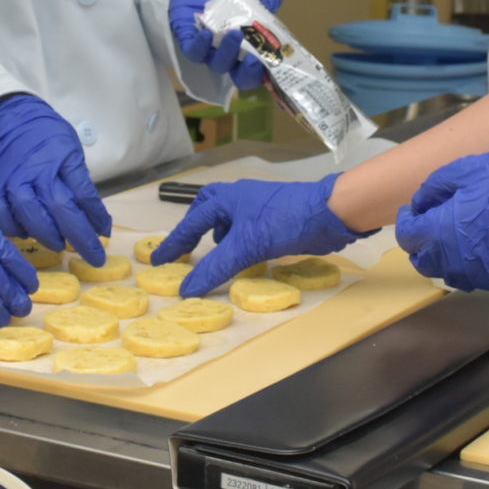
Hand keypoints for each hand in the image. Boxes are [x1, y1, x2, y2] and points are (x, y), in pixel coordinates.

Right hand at [0, 94, 112, 266]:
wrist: (6, 116)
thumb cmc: (44, 134)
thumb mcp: (70, 149)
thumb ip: (79, 182)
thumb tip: (95, 220)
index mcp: (60, 157)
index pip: (83, 195)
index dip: (96, 219)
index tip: (106, 235)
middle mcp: (35, 170)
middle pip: (61, 211)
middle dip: (80, 238)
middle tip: (93, 257)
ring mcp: (11, 180)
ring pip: (32, 218)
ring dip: (49, 237)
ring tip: (60, 244)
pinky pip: (3, 218)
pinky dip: (16, 231)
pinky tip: (27, 233)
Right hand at [157, 173, 365, 297]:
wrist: (329, 213)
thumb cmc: (285, 220)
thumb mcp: (246, 246)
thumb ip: (216, 267)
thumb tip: (188, 289)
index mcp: (227, 199)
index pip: (192, 222)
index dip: (175, 242)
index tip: (159, 259)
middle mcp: (240, 200)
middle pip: (209, 207)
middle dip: (195, 226)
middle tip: (186, 247)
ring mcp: (258, 208)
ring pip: (229, 219)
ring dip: (218, 235)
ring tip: (213, 255)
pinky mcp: (275, 220)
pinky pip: (247, 230)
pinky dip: (238, 242)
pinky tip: (244, 258)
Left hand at [169, 0, 283, 90]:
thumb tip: (272, 4)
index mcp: (252, 48)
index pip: (260, 71)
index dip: (267, 75)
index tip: (275, 66)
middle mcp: (232, 55)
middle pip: (239, 76)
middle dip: (247, 72)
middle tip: (254, 60)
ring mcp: (210, 50)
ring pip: (218, 64)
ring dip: (227, 53)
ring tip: (234, 34)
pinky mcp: (189, 41)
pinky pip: (193, 51)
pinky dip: (200, 46)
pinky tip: (207, 34)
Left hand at [397, 153, 488, 294]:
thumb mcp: (469, 169)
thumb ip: (436, 187)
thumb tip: (421, 203)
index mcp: (440, 232)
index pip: (407, 236)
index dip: (407, 222)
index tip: (414, 212)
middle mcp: (454, 262)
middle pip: (423, 261)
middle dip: (422, 243)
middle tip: (433, 224)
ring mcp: (479, 278)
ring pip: (450, 273)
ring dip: (447, 256)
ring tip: (461, 235)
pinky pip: (479, 277)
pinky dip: (476, 264)